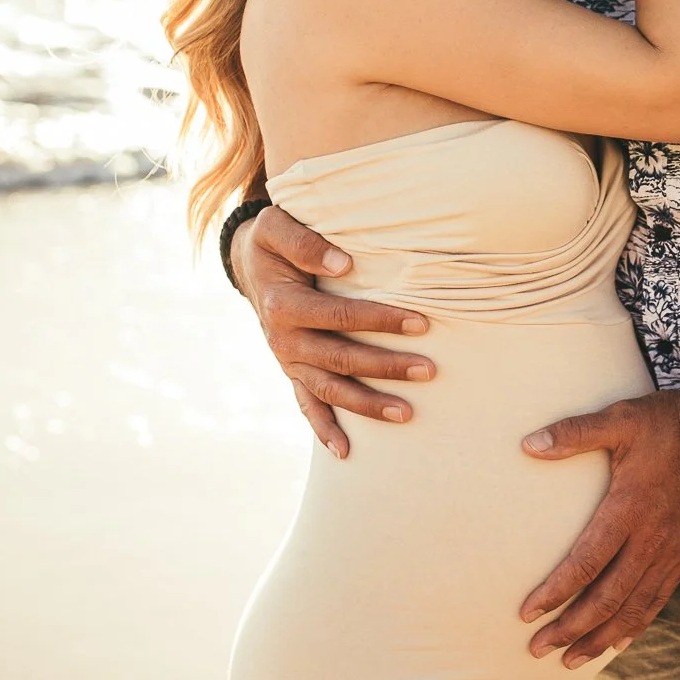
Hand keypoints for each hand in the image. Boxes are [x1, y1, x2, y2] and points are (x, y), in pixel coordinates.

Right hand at [229, 206, 436, 455]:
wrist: (250, 263)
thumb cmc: (274, 241)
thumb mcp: (278, 227)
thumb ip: (306, 243)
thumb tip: (343, 265)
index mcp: (283, 306)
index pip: (339, 317)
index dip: (380, 321)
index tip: (421, 323)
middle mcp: (284, 340)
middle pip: (341, 360)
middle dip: (386, 367)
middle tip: (429, 370)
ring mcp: (288, 361)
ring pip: (330, 391)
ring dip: (368, 405)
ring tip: (409, 414)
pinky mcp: (291, 372)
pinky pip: (307, 405)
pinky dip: (324, 430)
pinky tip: (346, 452)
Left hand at [518, 390, 679, 665]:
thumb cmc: (667, 425)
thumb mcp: (619, 420)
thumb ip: (574, 433)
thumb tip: (528, 445)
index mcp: (628, 510)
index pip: (586, 563)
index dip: (556, 592)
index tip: (527, 614)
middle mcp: (650, 540)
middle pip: (607, 598)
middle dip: (571, 628)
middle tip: (538, 648)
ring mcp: (670, 552)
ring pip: (633, 608)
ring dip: (600, 636)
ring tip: (571, 658)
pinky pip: (658, 600)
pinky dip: (636, 624)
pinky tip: (619, 640)